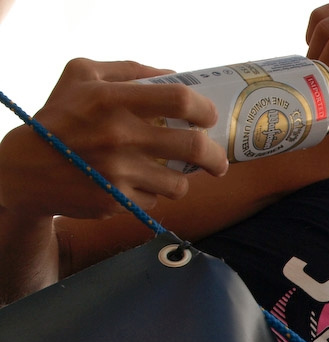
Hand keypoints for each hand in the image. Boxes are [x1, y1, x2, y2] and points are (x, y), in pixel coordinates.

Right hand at [0, 58, 228, 219]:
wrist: (26, 170)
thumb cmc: (59, 117)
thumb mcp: (81, 76)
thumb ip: (128, 69)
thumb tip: (173, 73)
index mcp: (111, 99)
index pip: (179, 100)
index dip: (204, 109)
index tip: (209, 118)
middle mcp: (117, 136)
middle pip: (193, 147)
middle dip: (215, 157)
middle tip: (218, 161)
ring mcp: (118, 172)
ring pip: (179, 183)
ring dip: (183, 180)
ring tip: (176, 174)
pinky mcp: (116, 200)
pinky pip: (155, 201)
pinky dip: (153, 194)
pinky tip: (138, 184)